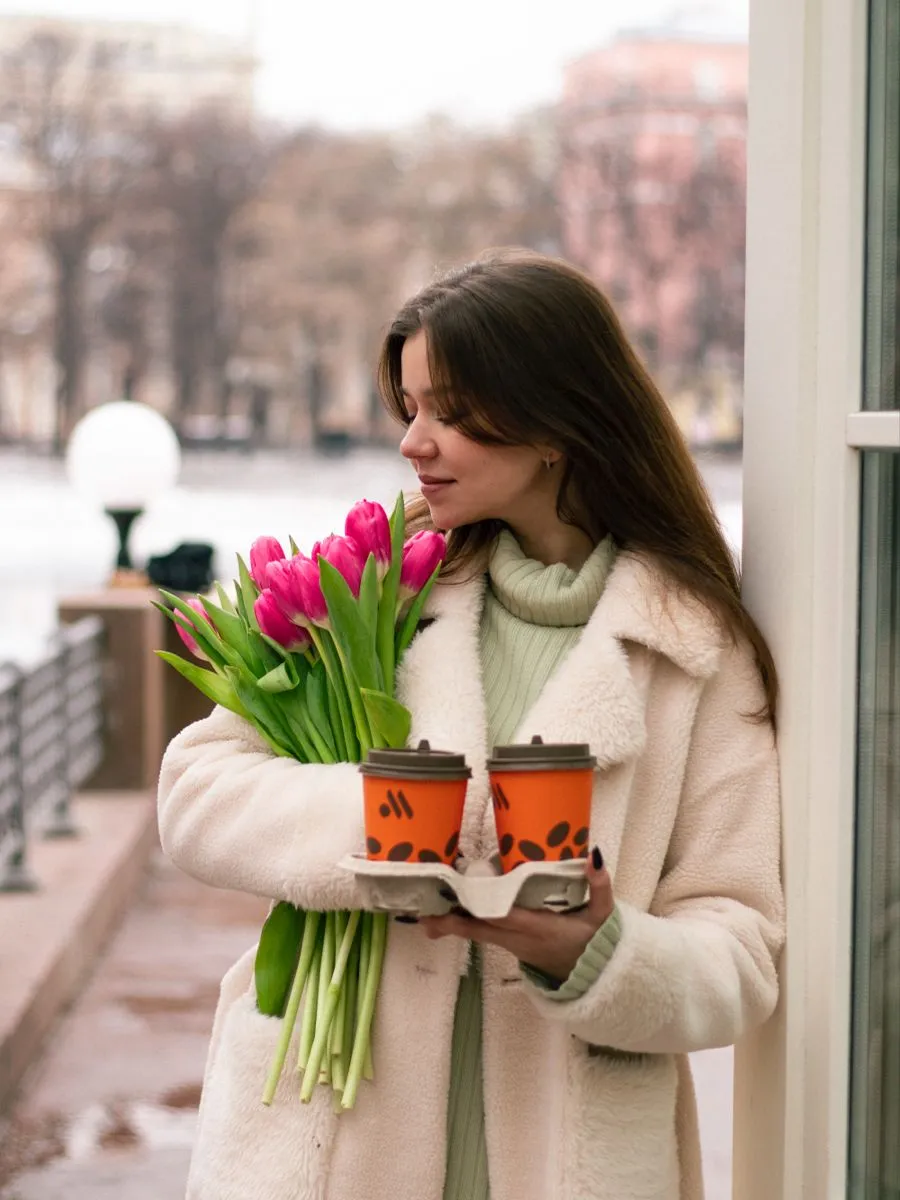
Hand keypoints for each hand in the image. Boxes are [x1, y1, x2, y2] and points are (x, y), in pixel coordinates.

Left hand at [419, 846, 613, 982]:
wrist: (595, 976)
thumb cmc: (596, 941)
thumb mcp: (603, 915)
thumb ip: (600, 886)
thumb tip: (594, 854)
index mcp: (541, 928)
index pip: (507, 917)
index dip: (484, 908)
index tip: (462, 897)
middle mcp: (521, 939)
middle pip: (482, 931)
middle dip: (453, 923)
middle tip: (425, 916)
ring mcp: (513, 946)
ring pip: (478, 935)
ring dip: (453, 926)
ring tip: (425, 918)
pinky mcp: (510, 946)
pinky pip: (483, 936)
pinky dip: (464, 928)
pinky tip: (444, 920)